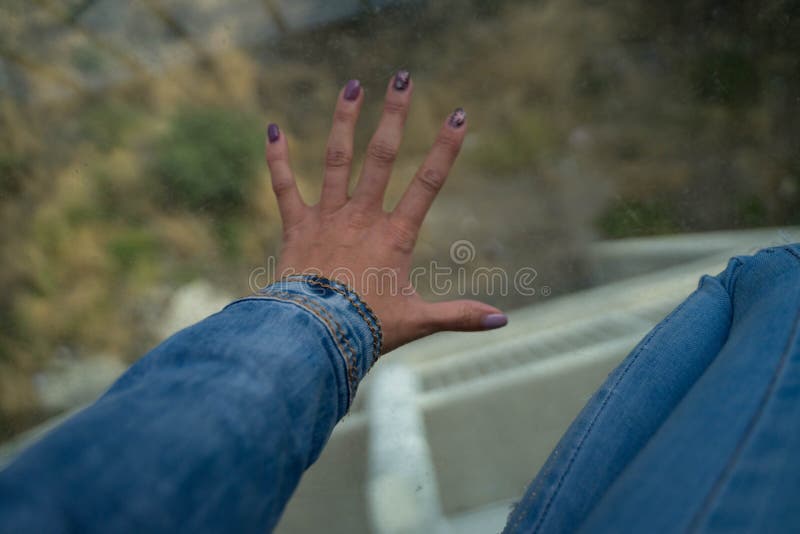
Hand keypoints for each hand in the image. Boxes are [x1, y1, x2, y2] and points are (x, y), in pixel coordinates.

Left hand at [265, 72, 506, 353]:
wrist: (315, 336)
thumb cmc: (368, 329)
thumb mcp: (419, 321)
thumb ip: (460, 315)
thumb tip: (504, 319)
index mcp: (395, 235)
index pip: (427, 184)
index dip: (445, 149)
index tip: (459, 115)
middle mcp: (362, 217)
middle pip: (381, 156)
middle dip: (395, 115)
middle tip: (402, 77)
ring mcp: (327, 218)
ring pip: (337, 159)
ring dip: (345, 121)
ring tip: (352, 85)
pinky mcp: (296, 226)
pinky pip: (284, 186)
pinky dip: (277, 159)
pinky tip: (272, 128)